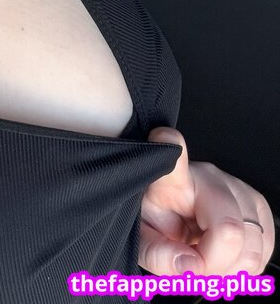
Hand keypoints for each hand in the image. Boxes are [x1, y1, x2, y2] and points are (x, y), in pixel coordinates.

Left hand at [139, 127, 274, 275]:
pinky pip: (266, 246)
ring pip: (254, 243)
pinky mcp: (257, 204)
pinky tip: (226, 257)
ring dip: (233, 270)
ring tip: (209, 261)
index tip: (166, 138)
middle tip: (196, 268)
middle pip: (229, 228)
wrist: (174, 219)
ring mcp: (237, 187)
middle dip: (215, 265)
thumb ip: (159, 256)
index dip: (172, 147)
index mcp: (171, 181)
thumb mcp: (143, 242)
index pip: (173, 160)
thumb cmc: (158, 225)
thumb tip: (192, 268)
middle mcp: (208, 177)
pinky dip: (248, 266)